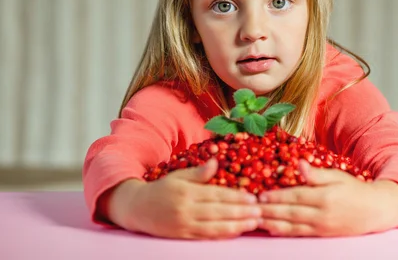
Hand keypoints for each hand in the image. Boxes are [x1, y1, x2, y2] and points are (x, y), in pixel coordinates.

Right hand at [105, 158, 261, 238]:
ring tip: (254, 222)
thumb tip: (216, 161)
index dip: (236, 196)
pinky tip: (236, 232)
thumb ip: (199, 172)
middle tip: (260, 210)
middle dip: (241, 211)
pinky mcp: (183, 236)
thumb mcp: (179, 176)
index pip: (216, 193)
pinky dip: (222, 234)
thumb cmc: (161, 190)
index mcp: (186, 191)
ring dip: (237, 225)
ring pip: (215, 225)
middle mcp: (186, 208)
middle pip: (219, 210)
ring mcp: (184, 224)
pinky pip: (206, 236)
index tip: (252, 196)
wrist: (137, 208)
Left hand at [257, 160, 397, 236]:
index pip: (295, 195)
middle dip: (269, 211)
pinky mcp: (322, 234)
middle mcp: (321, 213)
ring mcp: (321, 226)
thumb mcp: (337, 176)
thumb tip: (300, 164)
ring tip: (255, 219)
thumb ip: (316, 174)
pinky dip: (284, 232)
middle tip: (250, 208)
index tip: (260, 195)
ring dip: (272, 222)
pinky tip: (272, 229)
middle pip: (290, 212)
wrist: (375, 210)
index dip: (276, 196)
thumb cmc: (354, 189)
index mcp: (324, 196)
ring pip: (292, 225)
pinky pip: (299, 233)